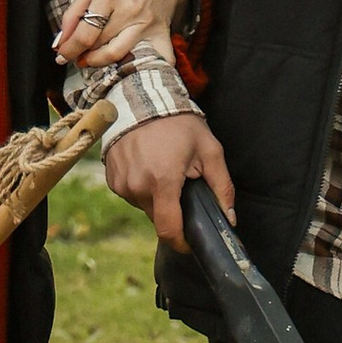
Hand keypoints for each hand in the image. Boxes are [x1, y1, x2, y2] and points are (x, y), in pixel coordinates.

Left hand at [55, 0, 191, 68]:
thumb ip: (75, 10)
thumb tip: (61, 39)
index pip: (85, 34)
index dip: (69, 50)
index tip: (62, 55)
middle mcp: (129, 11)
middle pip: (99, 46)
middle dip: (82, 54)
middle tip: (77, 54)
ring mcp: (147, 23)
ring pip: (120, 55)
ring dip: (101, 62)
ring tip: (93, 58)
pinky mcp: (163, 30)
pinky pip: (159, 56)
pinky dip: (150, 66)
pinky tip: (134, 65)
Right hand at [105, 109, 238, 251]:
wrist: (142, 99)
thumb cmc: (179, 124)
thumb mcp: (210, 151)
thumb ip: (222, 187)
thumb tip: (230, 219)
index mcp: (163, 182)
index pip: (168, 230)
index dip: (181, 243)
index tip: (190, 243)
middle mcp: (137, 186)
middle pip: (158, 218)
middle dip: (172, 211)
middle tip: (181, 186)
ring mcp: (121, 182)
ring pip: (144, 206)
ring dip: (156, 197)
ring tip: (164, 170)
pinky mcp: (112, 178)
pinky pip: (131, 193)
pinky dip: (141, 187)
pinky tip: (148, 166)